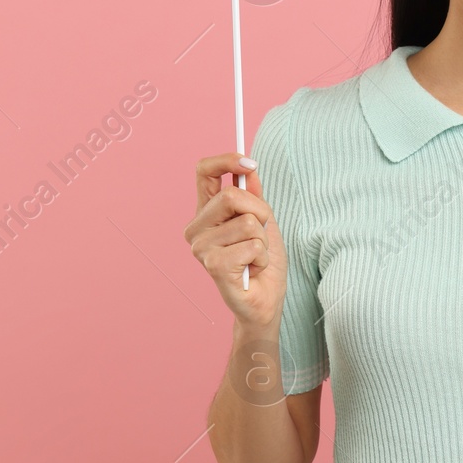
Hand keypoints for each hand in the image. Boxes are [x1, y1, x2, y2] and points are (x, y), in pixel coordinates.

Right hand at [184, 153, 285, 330]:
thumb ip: (254, 197)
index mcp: (206, 213)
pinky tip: (253, 269)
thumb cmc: (262, 263)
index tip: (249, 163)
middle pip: (231, 197)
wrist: (265, 301)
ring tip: (255, 257)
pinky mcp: (213, 265)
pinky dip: (262, 257)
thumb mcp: (263, 222)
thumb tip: (249, 169)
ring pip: (247, 223)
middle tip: (262, 234)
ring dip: (263, 240)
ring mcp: (201, 248)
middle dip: (260, 212)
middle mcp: (197, 228)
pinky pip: (251, 245)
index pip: (204, 173)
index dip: (226, 161)